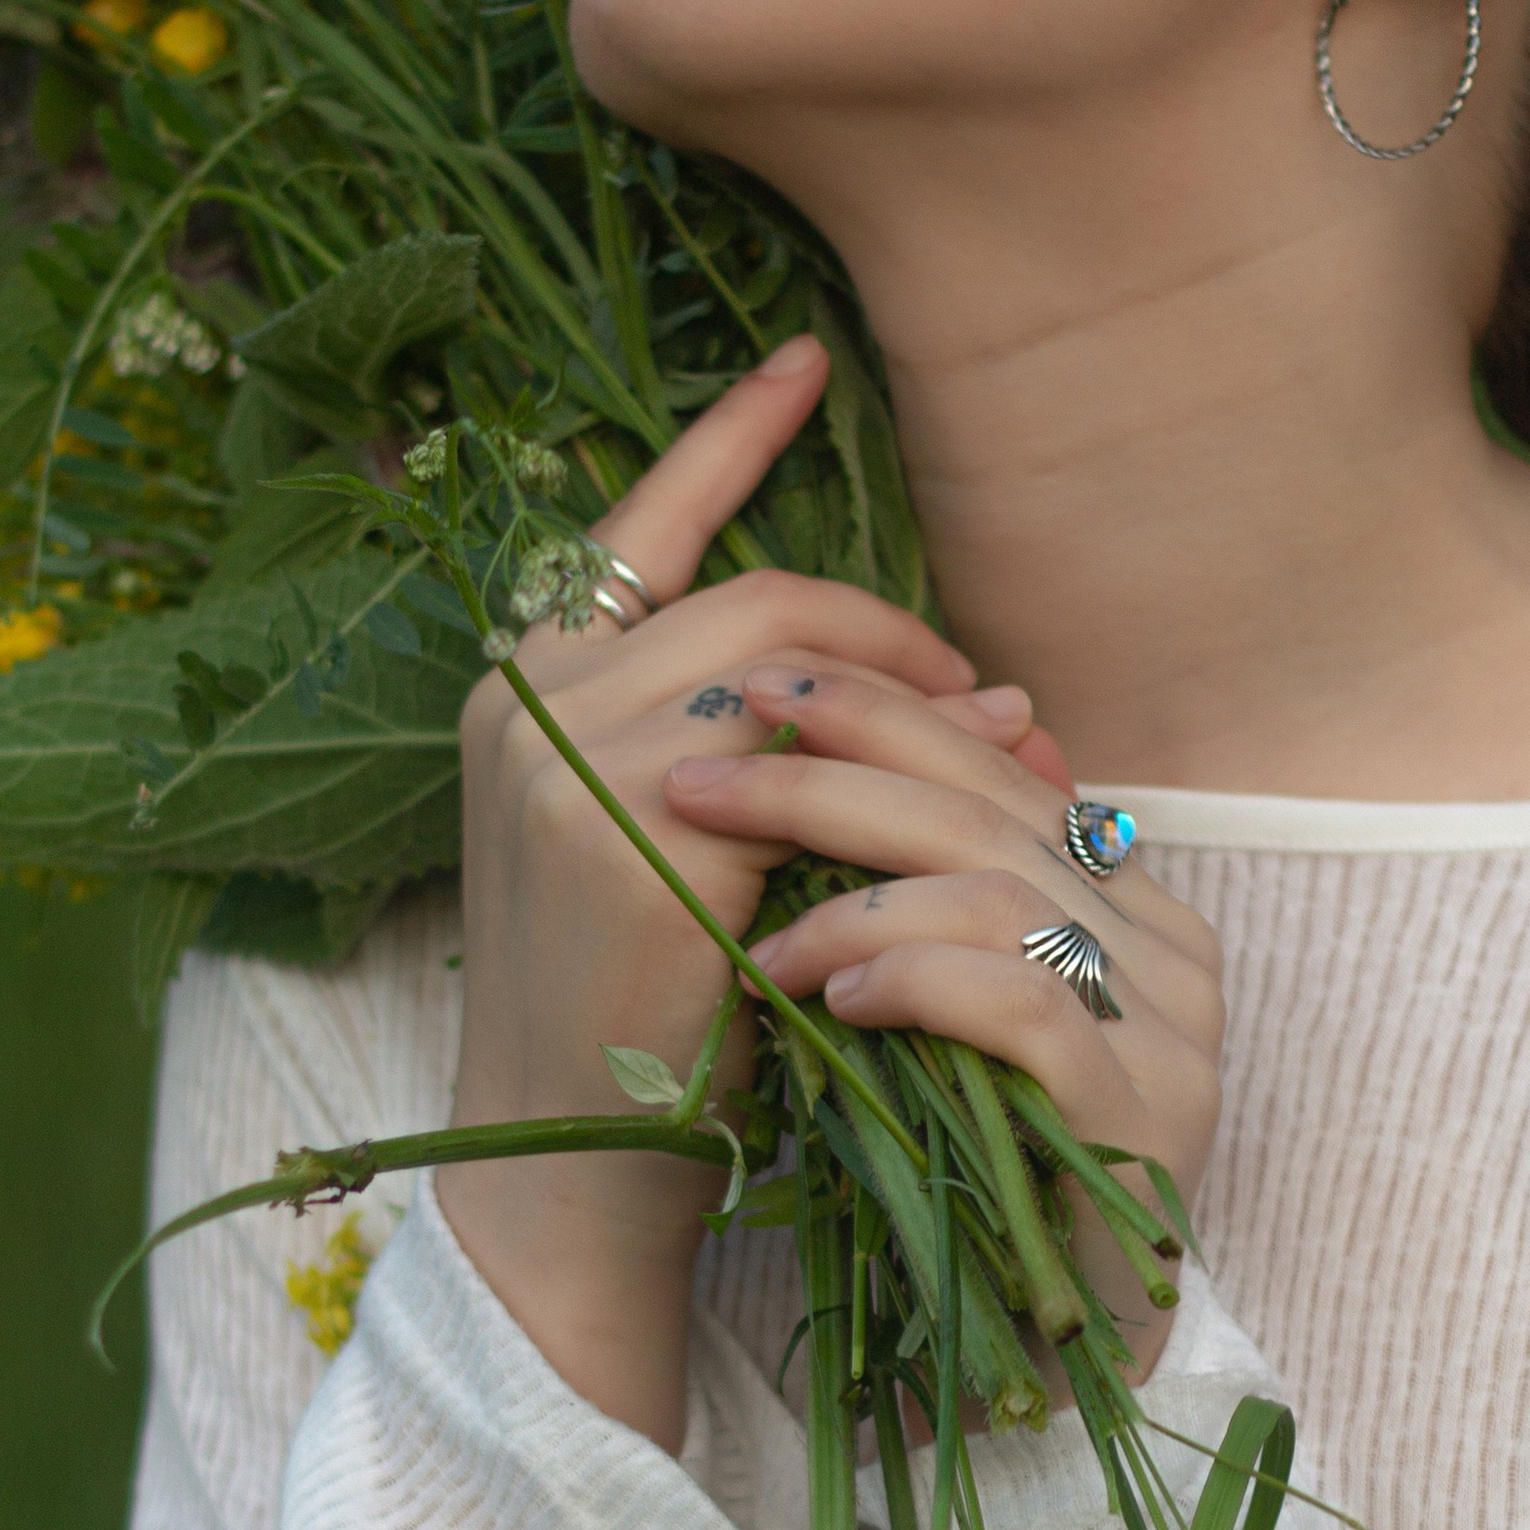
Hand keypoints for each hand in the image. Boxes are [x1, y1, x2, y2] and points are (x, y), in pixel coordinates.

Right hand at [438, 339, 1023, 1441]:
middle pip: (754, 596)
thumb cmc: (642, 1026)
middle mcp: (524, 700)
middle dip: (894, 633)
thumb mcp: (694, 857)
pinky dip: (899, 775)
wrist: (570, 1169)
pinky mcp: (634, 826)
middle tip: (997, 700)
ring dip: (916, 698)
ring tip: (1008, 753)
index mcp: (521, 689)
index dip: (727, 437)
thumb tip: (984, 692)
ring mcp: (568, 757)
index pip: (635, 526)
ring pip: (783, 658)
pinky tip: (968, 814)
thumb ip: (780, 755)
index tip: (808, 360)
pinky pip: (801, 756)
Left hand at [671, 663, 1225, 1384]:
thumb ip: (916, 908)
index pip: (996, 770)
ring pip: (999, 896)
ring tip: (759, 944)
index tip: (754, 691)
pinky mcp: (1144, 1115)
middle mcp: (1168, 954)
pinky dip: (917, 983)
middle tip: (706, 774)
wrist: (1050, 1372)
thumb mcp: (936, 1026)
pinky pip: (1023, 1003)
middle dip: (831, 776)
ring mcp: (1170, 1034)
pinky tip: (835, 1002)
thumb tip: (813, 765)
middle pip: (987, 812)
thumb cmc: (974, 1189)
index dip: (878, 716)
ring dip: (853, 903)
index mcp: (1130, 909)